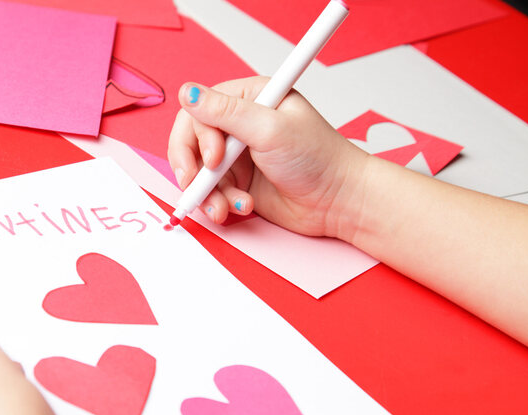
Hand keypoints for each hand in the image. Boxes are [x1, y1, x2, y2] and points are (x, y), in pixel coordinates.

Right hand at [168, 77, 368, 239]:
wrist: (339, 201)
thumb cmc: (318, 159)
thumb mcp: (270, 130)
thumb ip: (225, 113)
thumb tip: (188, 93)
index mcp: (249, 99)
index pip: (199, 111)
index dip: (197, 137)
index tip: (215, 159)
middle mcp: (239, 125)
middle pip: (190, 142)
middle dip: (192, 168)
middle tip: (198, 187)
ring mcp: (238, 155)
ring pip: (199, 172)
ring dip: (208, 193)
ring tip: (226, 207)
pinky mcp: (239, 181)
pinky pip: (212, 192)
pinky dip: (220, 203)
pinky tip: (242, 207)